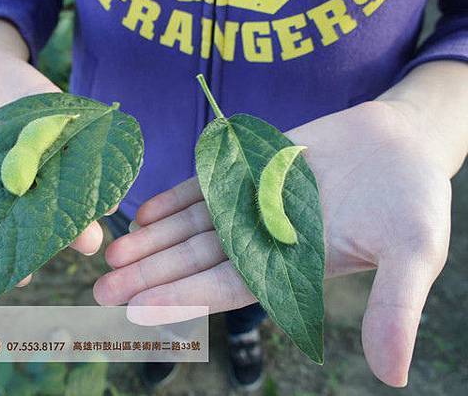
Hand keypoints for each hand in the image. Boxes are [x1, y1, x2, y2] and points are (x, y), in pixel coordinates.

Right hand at [0, 19, 104, 284]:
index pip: (0, 231)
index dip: (9, 253)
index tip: (23, 278)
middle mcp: (24, 182)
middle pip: (47, 215)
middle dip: (65, 231)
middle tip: (85, 244)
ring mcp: (52, 161)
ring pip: (74, 191)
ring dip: (91, 205)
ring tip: (106, 220)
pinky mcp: (73, 138)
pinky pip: (92, 155)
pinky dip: (104, 165)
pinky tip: (119, 177)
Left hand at [94, 100, 453, 385]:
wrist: (403, 143)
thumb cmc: (412, 200)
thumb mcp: (412, 254)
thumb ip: (397, 308)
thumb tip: (393, 375)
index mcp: (292, 268)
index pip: (228, 289)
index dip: (185, 298)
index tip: (139, 310)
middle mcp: (264, 240)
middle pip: (197, 263)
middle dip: (152, 275)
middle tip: (103, 290)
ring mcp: (253, 205)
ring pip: (193, 227)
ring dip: (153, 241)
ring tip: (114, 254)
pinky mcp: (250, 171)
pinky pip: (204, 188)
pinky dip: (174, 200)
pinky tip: (144, 213)